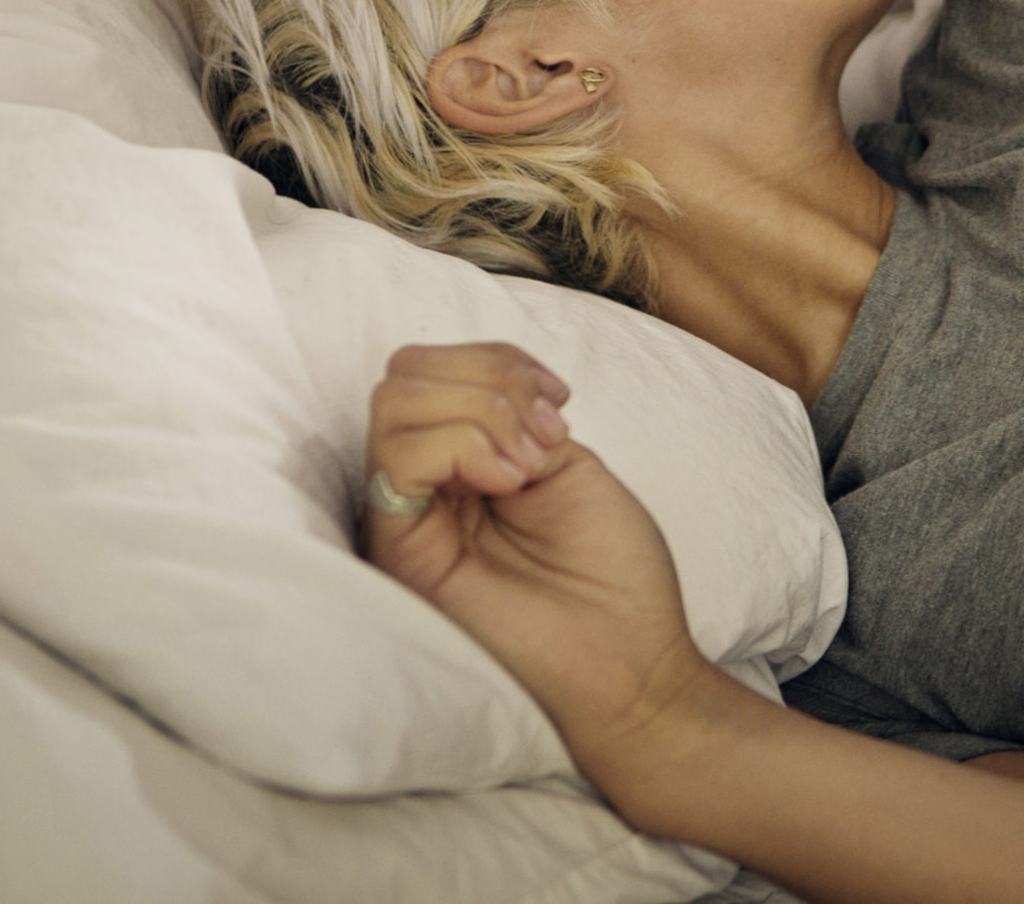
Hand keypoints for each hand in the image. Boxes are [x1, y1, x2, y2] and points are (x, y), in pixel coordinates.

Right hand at [362, 343, 709, 760]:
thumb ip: (514, 418)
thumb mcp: (568, 464)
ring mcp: (409, 520)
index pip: (435, 366)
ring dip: (481, 411)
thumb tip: (480, 390)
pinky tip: (507, 483)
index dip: (498, 361)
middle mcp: (426, 487)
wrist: (630, 663)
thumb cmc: (612, 577)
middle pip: (405, 373)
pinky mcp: (401, 552)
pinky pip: (396, 459)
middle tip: (542, 439)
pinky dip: (461, 444)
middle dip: (487, 378)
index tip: (559, 402)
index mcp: (465, 462)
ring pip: (393, 402)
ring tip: (527, 469)